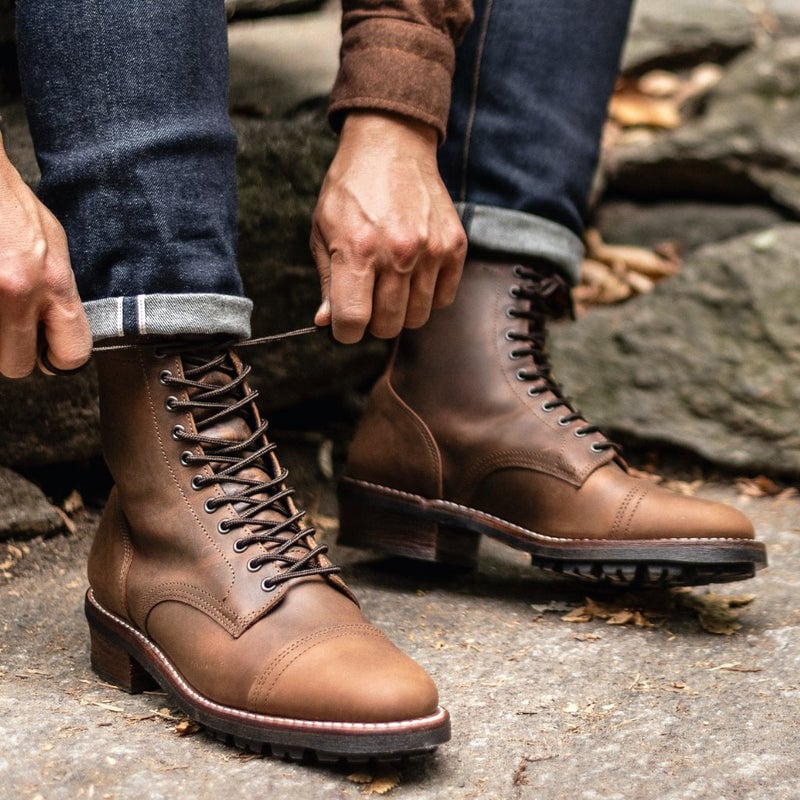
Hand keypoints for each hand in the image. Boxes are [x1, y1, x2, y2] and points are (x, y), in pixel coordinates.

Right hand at [0, 140, 91, 377]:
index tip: (47, 351)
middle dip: (14, 352)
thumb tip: (56, 331)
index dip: (57, 357)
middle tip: (12, 326)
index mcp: (53, 283)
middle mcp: (18, 292)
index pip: (71, 354)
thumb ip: (59, 293)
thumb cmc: (13, 209)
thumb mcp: (55, 248)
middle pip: (16, 366)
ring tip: (2, 301)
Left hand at [310, 112, 466, 343]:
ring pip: (417, 317)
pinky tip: (414, 275)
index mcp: (357, 250)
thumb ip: (327, 281)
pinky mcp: (454, 246)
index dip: (344, 331)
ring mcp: (431, 251)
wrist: (391, 145)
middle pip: (388, 326)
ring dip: (401, 311)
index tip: (344, 323)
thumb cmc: (351, 189)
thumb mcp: (322, 231)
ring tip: (391, 285)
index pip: (353, 321)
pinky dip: (428, 296)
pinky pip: (444, 298)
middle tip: (368, 300)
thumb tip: (327, 322)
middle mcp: (397, 253)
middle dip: (373, 322)